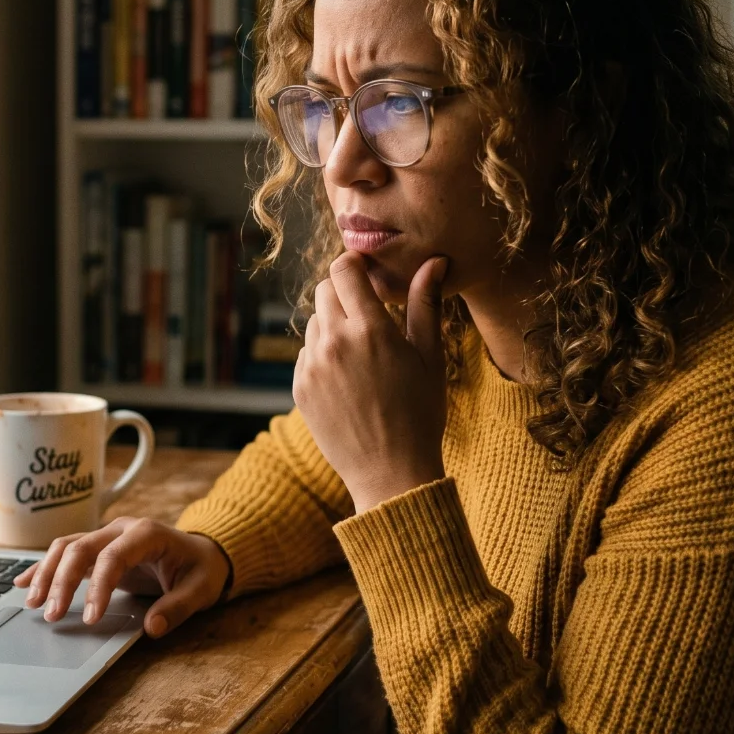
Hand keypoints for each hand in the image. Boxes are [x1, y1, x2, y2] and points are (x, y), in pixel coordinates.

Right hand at [13, 517, 231, 637]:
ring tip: (33, 604)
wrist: (203, 553)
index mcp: (146, 534)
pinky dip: (44, 567)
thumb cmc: (201, 570)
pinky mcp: (99, 548)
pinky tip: (23, 583)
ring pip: (67, 547)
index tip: (90, 619)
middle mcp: (121, 529)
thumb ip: (177, 608)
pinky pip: (66, 552)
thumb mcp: (200, 590)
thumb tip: (152, 628)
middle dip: (61, 581)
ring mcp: (107, 535)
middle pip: (80, 548)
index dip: (97, 587)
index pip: (112, 557)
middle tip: (51, 616)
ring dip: (47, 574)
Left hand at [294, 253, 449, 512]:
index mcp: (370, 329)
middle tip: (369, 314)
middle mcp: (334, 342)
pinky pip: (306, 354)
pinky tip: (349, 379)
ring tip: (363, 355)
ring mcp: (312, 366)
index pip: (343, 269)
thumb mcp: (430, 356)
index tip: (367, 273)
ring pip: (314, 322)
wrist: (390, 472)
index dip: (354, 265)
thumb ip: (425, 304)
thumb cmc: (419, 413)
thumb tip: (435, 261)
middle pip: (324, 290)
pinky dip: (323, 355)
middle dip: (344, 293)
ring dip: (334, 325)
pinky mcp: (299, 387)